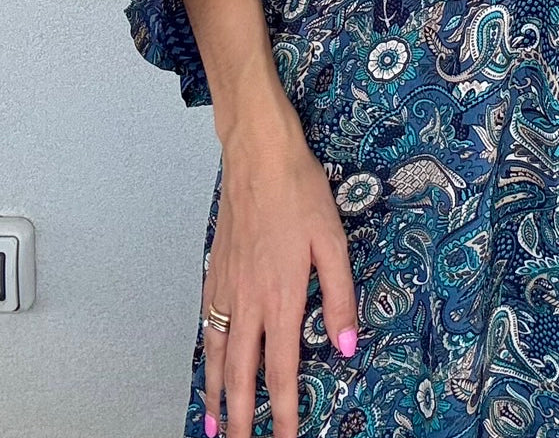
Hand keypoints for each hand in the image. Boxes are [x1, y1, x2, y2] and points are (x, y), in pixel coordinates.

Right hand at [200, 110, 359, 437]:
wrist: (258, 157)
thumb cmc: (300, 192)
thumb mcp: (334, 241)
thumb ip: (339, 295)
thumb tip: (346, 344)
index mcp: (282, 297)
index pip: (281, 370)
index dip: (282, 411)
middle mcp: (249, 301)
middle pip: (240, 374)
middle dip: (240, 417)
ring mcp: (227, 287)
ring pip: (216, 353)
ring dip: (215, 393)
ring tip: (214, 423)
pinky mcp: (215, 271)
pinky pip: (207, 324)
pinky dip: (205, 353)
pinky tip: (207, 362)